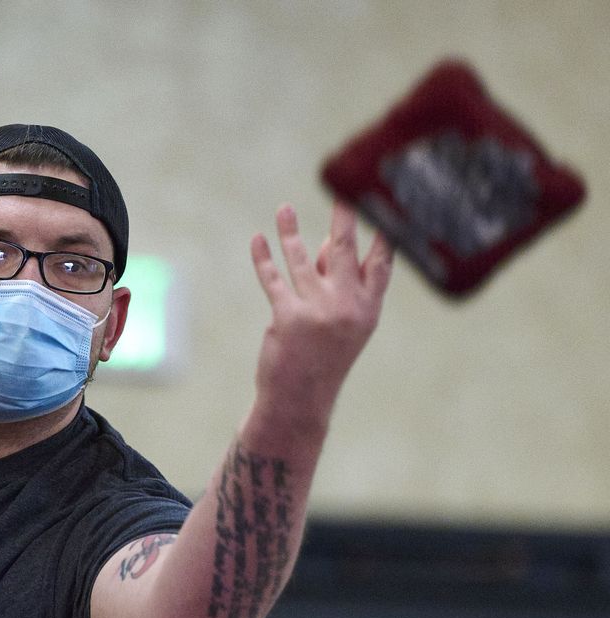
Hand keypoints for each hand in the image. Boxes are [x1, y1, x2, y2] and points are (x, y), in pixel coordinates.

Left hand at [250, 201, 393, 438]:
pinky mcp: (288, 318)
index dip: (383, 230)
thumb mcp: (343, 324)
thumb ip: (339, 284)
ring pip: (302, 260)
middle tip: (341, 191)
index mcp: (368, 309)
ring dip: (290, 231)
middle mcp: (347, 307)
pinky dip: (263, 257)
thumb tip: (331, 242)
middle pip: (345, 250)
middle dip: (343, 218)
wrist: (300, 401)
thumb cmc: (322, 358)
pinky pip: (273, 279)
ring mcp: (317, 311)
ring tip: (283, 208)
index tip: (382, 201)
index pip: (382, 261)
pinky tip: (258, 239)